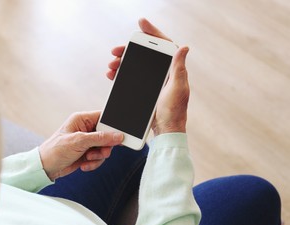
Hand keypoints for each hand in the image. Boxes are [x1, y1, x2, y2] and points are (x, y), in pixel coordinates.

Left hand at [39, 111, 123, 180]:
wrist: (46, 168)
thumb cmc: (55, 150)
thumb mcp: (79, 141)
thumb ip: (100, 138)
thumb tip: (117, 136)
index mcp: (81, 120)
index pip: (104, 118)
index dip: (113, 126)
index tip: (121, 134)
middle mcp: (85, 129)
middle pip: (107, 135)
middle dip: (105, 145)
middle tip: (102, 151)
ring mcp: (86, 142)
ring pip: (104, 148)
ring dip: (99, 156)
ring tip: (88, 158)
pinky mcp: (87, 153)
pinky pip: (99, 157)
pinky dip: (94, 163)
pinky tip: (84, 164)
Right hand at [107, 18, 189, 135]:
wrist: (166, 130)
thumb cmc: (174, 111)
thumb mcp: (178, 88)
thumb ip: (179, 68)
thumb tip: (184, 47)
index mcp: (172, 69)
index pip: (163, 45)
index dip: (152, 32)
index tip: (140, 23)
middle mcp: (162, 73)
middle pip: (144, 54)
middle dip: (129, 50)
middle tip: (116, 50)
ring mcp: (152, 81)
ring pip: (135, 65)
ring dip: (122, 62)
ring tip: (111, 64)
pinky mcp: (144, 90)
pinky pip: (130, 77)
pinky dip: (120, 74)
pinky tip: (112, 74)